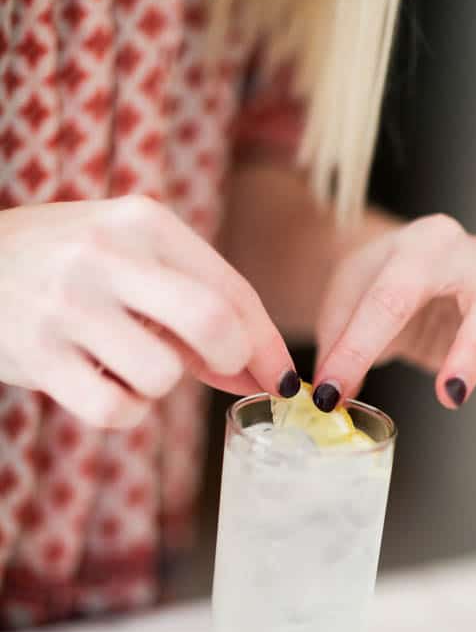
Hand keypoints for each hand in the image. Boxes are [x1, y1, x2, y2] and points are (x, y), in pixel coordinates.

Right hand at [0, 196, 296, 427]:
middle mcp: (107, 254)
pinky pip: (116, 410)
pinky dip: (120, 410)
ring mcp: (68, 303)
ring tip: (122, 360)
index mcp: (142, 222)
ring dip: (156, 384)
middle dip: (231, 361)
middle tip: (213, 369)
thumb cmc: (63, 264)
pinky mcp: (37, 353)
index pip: (231, 291)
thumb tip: (262, 375)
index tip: (282, 380)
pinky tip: (94, 382)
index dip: (267, 344)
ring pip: (163, 376)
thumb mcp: (128, 260)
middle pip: (214, 324)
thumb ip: (193, 308)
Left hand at [314, 214, 475, 463]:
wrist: (401, 263)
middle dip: (473, 352)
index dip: (358, 350)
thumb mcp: (344, 298)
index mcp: (424, 246)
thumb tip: (333, 397)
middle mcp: (475, 264)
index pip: (392, 299)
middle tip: (451, 397)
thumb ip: (339, 346)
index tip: (330, 394)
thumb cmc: (373, 279)